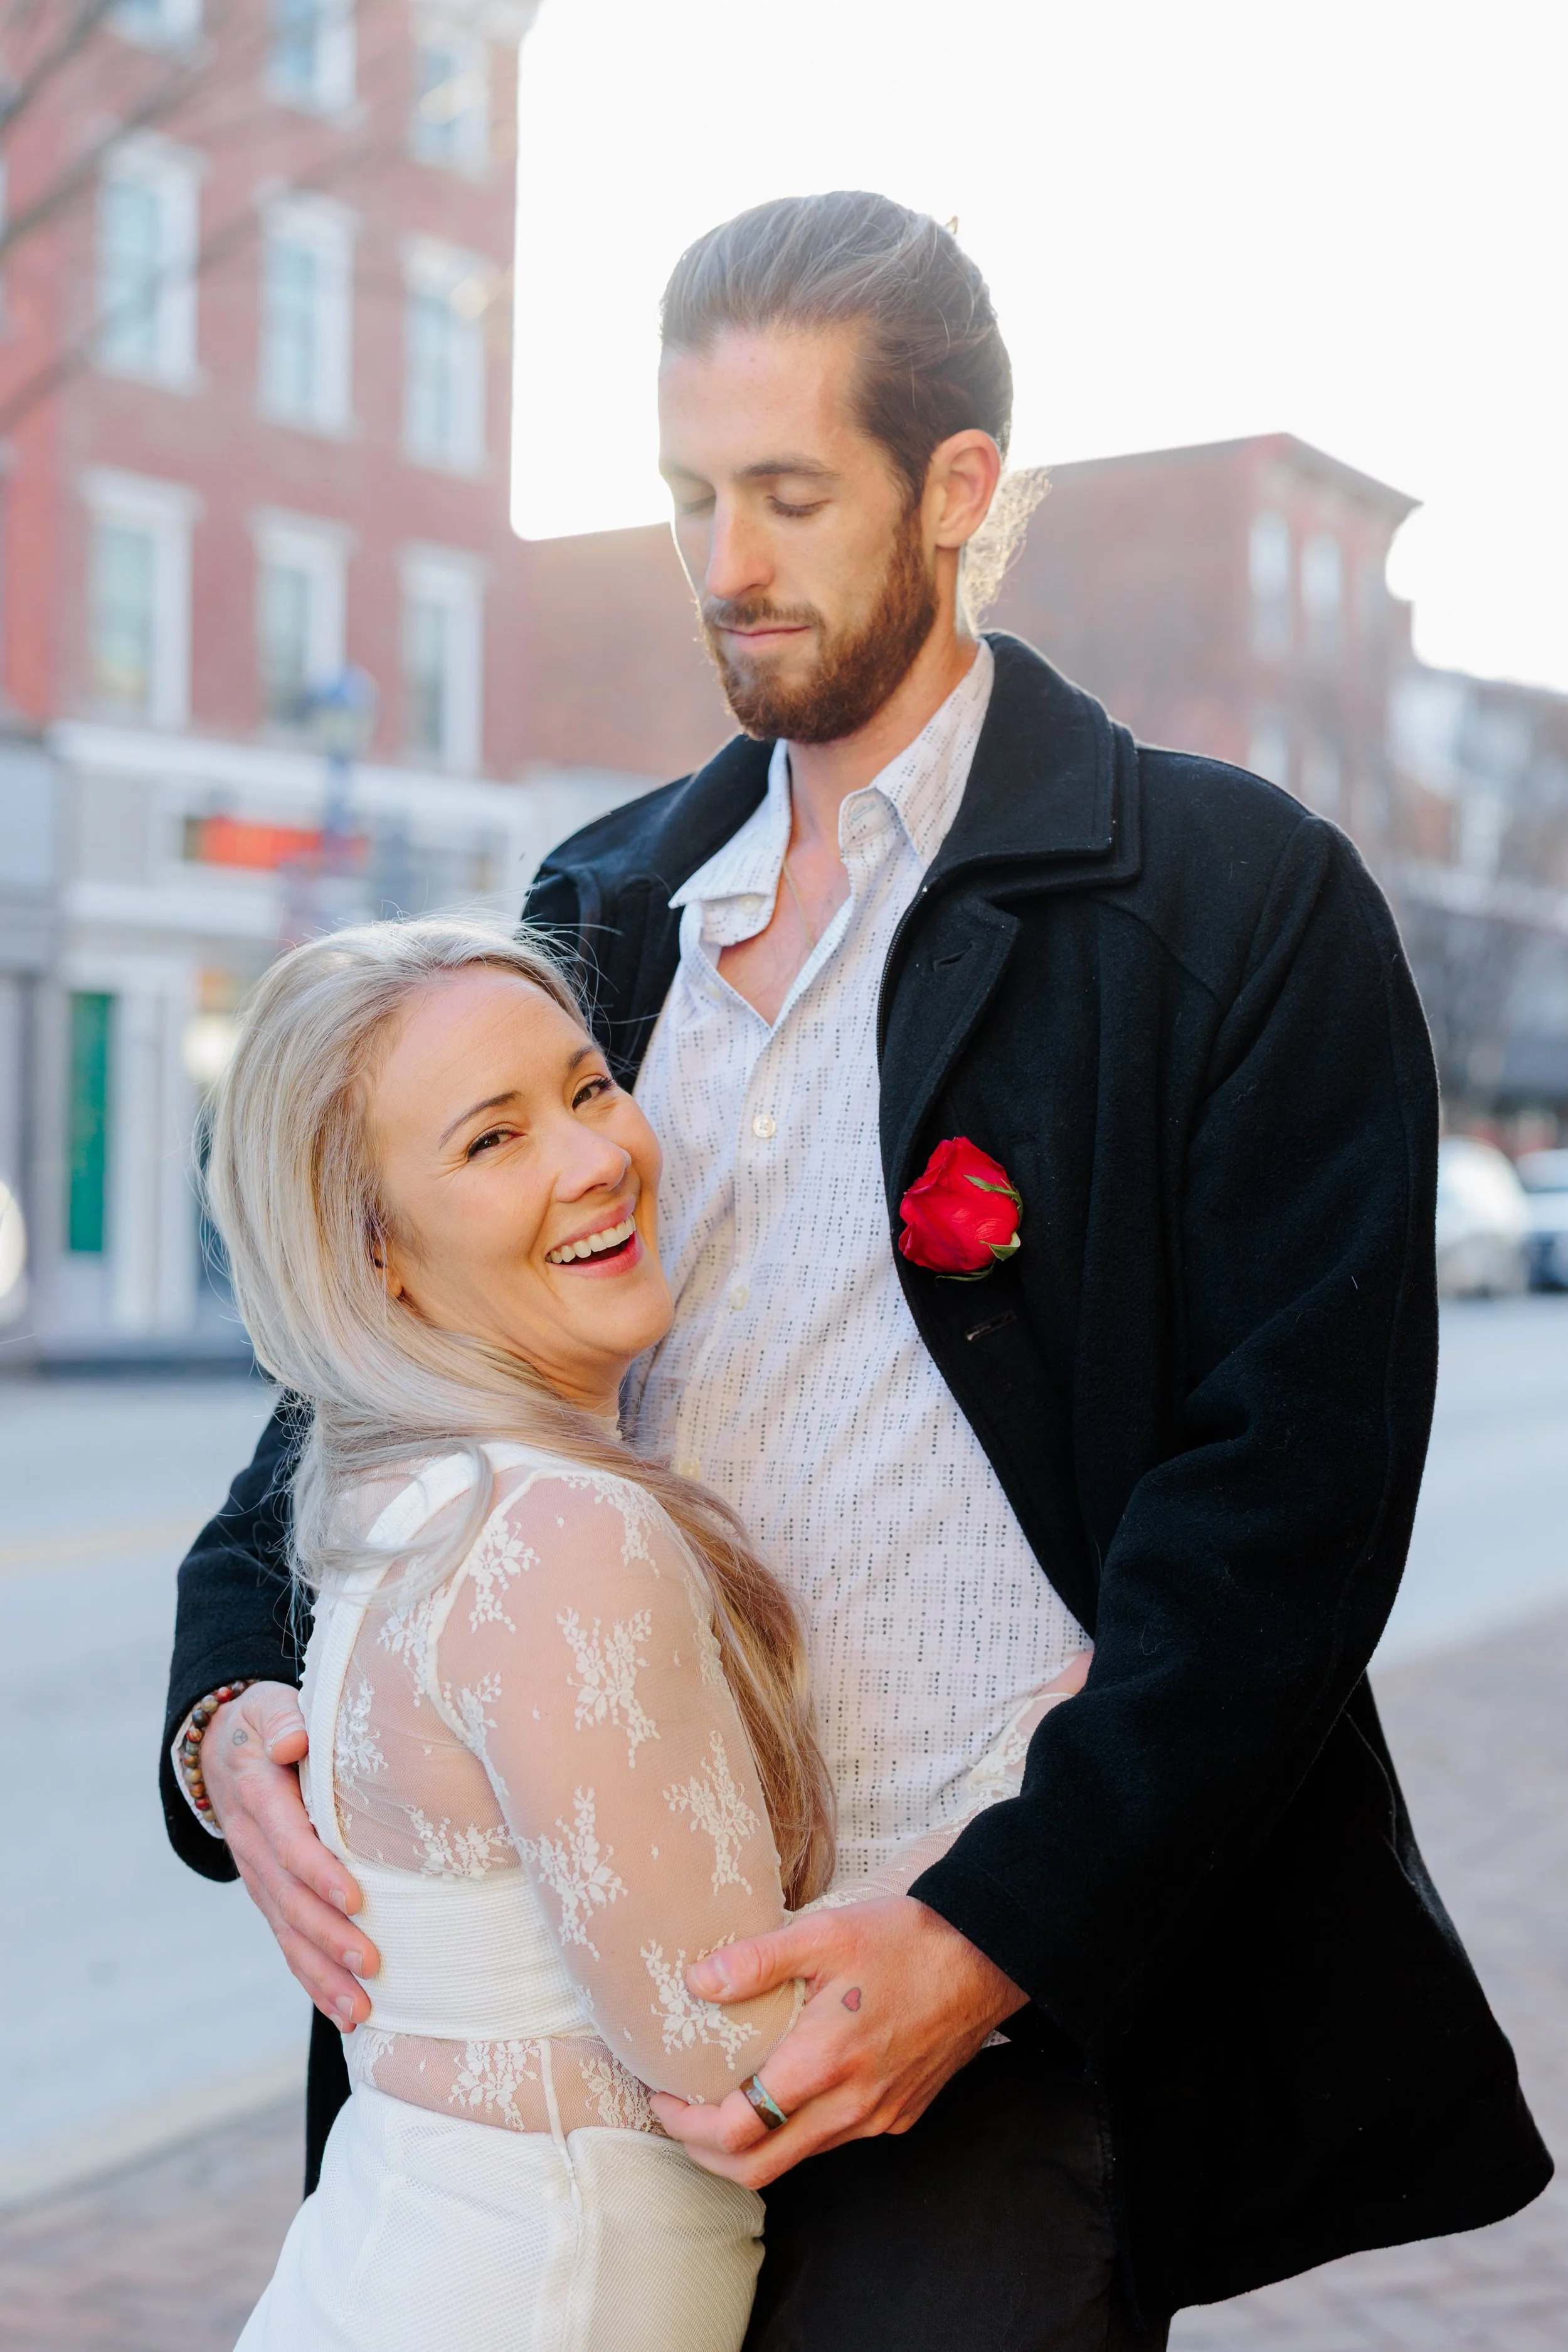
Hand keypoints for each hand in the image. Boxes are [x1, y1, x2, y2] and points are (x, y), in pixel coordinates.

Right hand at [202, 1681, 379, 2029]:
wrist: (223, 1749)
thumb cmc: (267, 1722)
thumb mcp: (269, 1706)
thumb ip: (282, 1718)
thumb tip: (296, 1736)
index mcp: (260, 1796)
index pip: (289, 1841)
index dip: (319, 1871)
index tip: (357, 1898)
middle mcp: (254, 1845)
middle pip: (290, 1899)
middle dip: (329, 1937)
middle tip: (371, 1963)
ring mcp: (259, 1877)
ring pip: (288, 1933)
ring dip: (324, 1975)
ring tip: (361, 2009)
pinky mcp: (270, 1896)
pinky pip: (288, 1943)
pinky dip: (314, 1982)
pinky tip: (346, 2014)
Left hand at [647, 1896, 1025, 2188]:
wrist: (985, 1957)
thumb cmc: (905, 1939)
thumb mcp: (824, 1933)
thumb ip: (756, 1961)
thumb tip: (696, 1982)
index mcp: (824, 2063)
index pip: (736, 2130)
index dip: (686, 2124)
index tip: (663, 2094)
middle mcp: (850, 2106)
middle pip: (757, 2170)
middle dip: (705, 2153)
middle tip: (680, 2113)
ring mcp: (877, 2117)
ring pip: (796, 2159)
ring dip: (749, 2144)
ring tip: (722, 2097)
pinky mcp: (898, 2116)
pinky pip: (832, 2139)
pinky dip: (795, 2129)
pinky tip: (785, 2086)